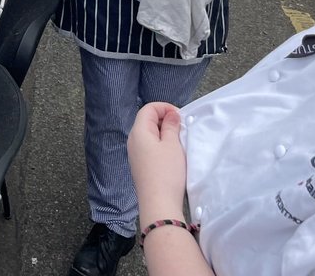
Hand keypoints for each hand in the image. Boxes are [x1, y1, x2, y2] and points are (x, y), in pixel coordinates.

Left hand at [128, 103, 187, 220]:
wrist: (158, 205)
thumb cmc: (166, 172)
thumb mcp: (173, 145)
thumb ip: (171, 126)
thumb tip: (171, 114)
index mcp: (138, 131)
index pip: (148, 109)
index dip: (164, 107)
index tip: (180, 116)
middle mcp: (133, 140)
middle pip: (147, 120)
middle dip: (164, 120)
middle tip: (182, 128)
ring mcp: (134, 154)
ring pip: (148, 135)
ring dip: (163, 133)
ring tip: (179, 141)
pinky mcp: (139, 166)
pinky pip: (148, 147)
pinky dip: (160, 145)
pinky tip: (171, 154)